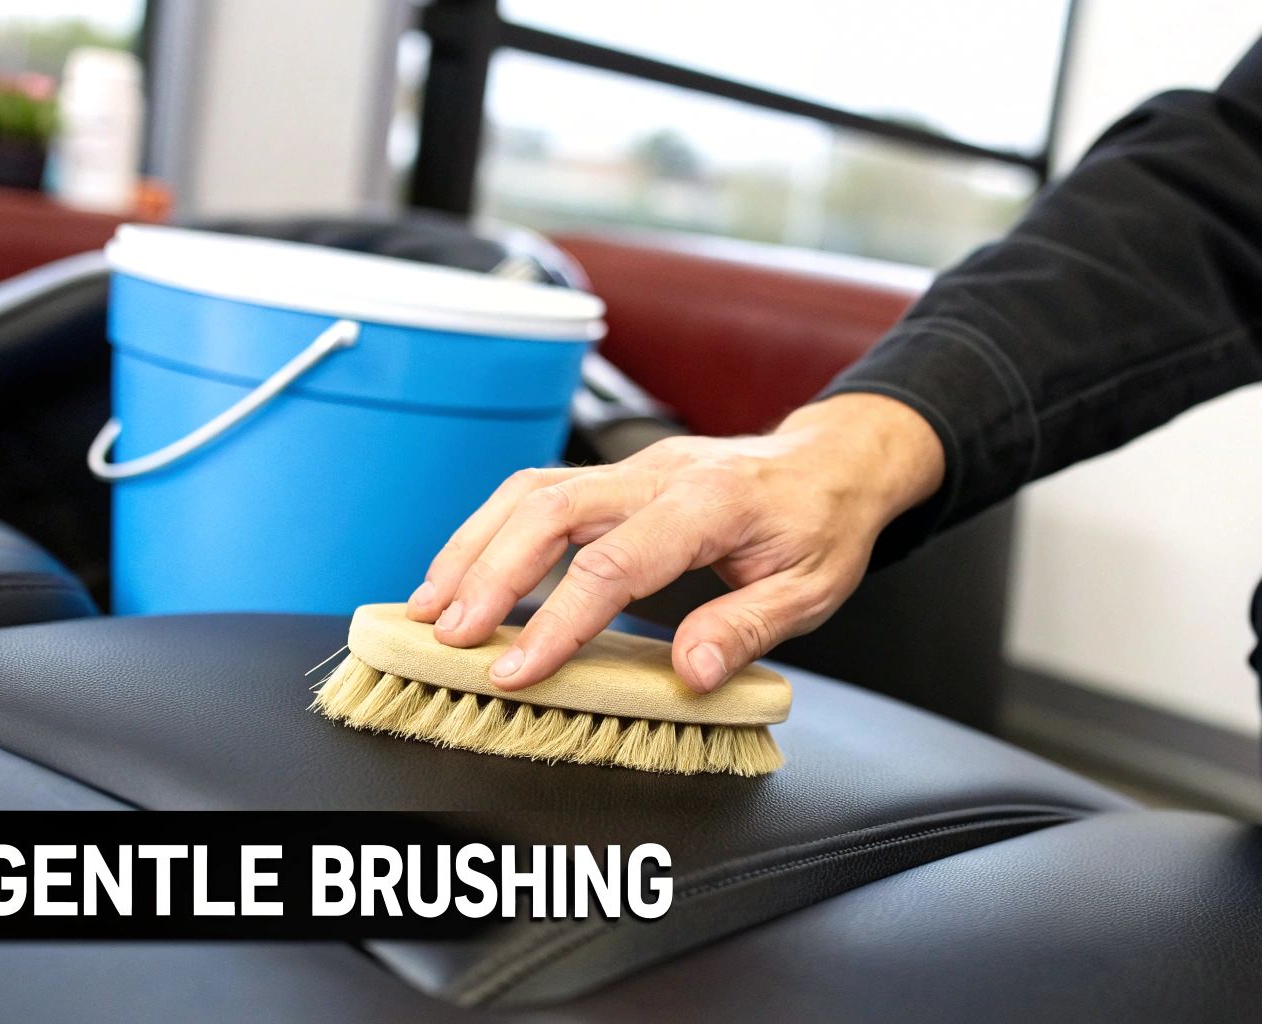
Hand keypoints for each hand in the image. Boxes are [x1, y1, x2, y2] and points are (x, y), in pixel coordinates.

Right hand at [404, 394, 944, 691]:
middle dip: (489, 575)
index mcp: (712, 504)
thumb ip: (746, 629)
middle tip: (448, 638)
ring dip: (473, 548)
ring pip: (531, 491)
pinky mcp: (616, 475)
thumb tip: (689, 672)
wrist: (833, 461)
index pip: (616, 562)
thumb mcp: (812, 591)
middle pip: (550, 508)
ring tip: (429, 608)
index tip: (516, 671)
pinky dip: (490, 532)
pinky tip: (464, 575)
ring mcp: (633, 468)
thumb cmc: (822, 525)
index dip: (558, 620)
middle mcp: (660, 474)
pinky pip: (539, 491)